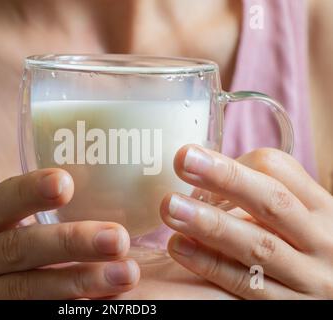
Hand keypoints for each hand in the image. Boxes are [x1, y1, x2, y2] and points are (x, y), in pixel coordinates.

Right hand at [0, 168, 138, 298]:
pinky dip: (66, 308)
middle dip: (70, 242)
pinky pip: (31, 313)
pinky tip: (101, 302)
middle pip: (17, 248)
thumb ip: (39, 217)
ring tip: (125, 274)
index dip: (29, 192)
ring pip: (26, 289)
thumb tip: (119, 198)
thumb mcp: (1, 233)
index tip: (65, 183)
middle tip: (118, 239)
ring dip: (79, 281)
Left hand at [161, 145, 332, 298]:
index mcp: (322, 209)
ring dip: (209, 224)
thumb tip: (206, 177)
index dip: (236, 163)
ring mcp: (307, 279)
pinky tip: (179, 246)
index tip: (199, 162)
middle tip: (184, 160)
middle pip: (271, 202)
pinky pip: (244, 284)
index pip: (281, 170)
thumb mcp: (302, 219)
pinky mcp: (284, 307)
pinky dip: (209, 264)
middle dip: (224, 178)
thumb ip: (264, 200)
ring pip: (257, 246)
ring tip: (170, 207)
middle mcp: (322, 241)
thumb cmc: (308, 249)